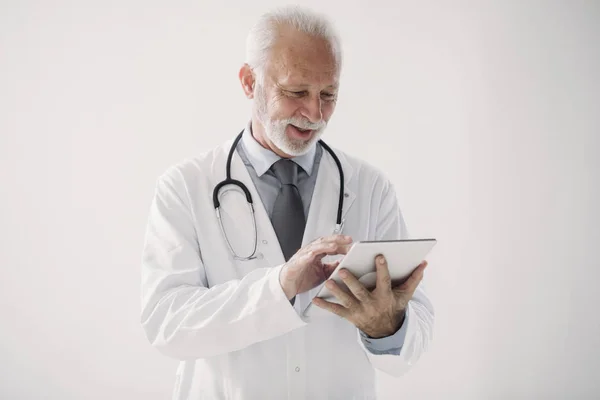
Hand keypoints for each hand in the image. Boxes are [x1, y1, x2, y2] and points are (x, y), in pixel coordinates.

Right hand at [279, 235, 352, 299]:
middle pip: (325, 241)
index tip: (352, 245)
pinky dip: (311, 254)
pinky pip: (305, 256)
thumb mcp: (323, 274)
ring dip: (326, 245)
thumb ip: (332, 267)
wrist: (287, 286)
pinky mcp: (297, 262)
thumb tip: (345, 264)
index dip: (342, 244)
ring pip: (316, 246)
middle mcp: (311, 251)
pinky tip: (316, 254)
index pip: (331, 245)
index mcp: (317, 253)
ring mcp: (303, 255)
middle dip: (337, 239)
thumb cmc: (302, 278)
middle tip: (348, 240)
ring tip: (336, 245)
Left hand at [312, 255, 427, 337]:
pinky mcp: (350, 316)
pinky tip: (315, 299)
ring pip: (346, 300)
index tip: (379, 256)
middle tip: (343, 270)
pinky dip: (325, 305)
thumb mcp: (405, 294)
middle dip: (351, 282)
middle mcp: (371, 304)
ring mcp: (359, 311)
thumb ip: (414, 278)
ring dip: (337, 291)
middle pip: (360, 292)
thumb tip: (424, 263)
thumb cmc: (394, 306)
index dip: (382, 269)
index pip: (384, 281)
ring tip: (328, 281)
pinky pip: (336, 311)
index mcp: (384, 296)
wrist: (386, 329)